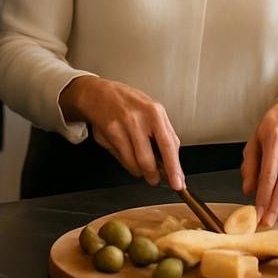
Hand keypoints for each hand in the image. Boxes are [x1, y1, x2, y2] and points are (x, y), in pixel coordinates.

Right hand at [59, 76, 184, 190]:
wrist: (99, 93)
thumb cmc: (129, 102)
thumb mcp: (153, 111)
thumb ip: (165, 134)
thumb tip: (174, 162)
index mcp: (154, 112)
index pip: (168, 145)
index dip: (173, 168)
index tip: (178, 183)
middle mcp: (137, 120)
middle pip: (148, 161)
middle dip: (153, 176)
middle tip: (155, 178)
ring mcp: (121, 127)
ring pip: (134, 164)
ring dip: (139, 171)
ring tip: (140, 163)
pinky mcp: (108, 135)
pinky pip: (121, 160)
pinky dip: (127, 163)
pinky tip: (127, 152)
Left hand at [242, 91, 277, 226]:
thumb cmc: (273, 126)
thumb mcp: (255, 140)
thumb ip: (250, 166)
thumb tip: (248, 191)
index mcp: (277, 139)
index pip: (270, 175)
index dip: (263, 197)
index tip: (257, 214)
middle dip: (276, 207)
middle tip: (266, 221)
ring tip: (273, 203)